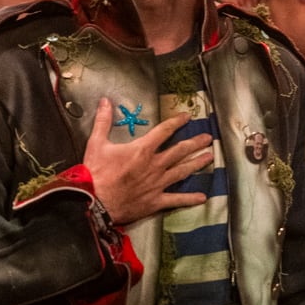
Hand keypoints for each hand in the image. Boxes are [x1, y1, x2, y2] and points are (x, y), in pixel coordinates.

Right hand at [81, 99, 213, 225]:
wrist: (95, 202)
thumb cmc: (95, 173)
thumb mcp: (96, 143)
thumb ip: (103, 121)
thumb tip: (105, 102)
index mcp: (142, 150)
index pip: (164, 131)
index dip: (177, 122)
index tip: (187, 117)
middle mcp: (154, 165)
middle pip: (179, 151)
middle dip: (195, 143)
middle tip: (208, 138)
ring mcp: (157, 184)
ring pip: (182, 171)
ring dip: (197, 163)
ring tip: (209, 157)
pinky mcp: (156, 201)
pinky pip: (176, 199)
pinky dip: (189, 199)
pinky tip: (202, 197)